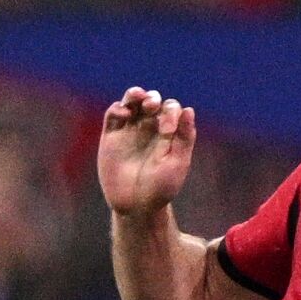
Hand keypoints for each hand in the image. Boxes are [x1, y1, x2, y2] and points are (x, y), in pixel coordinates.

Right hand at [97, 86, 194, 215]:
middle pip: (151, 101)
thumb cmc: (162, 186)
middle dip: (153, 98)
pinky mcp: (111, 137)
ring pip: (131, 103)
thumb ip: (184, 136)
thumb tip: (189, 109)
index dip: (170, 111)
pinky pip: (113, 115)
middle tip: (153, 105)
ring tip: (138, 96)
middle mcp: (149, 128)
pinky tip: (124, 113)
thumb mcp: (178, 162)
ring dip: (135, 95)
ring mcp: (130, 130)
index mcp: (169, 132)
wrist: (137, 205)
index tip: (167, 130)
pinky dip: (118, 108)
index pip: (171, 109)